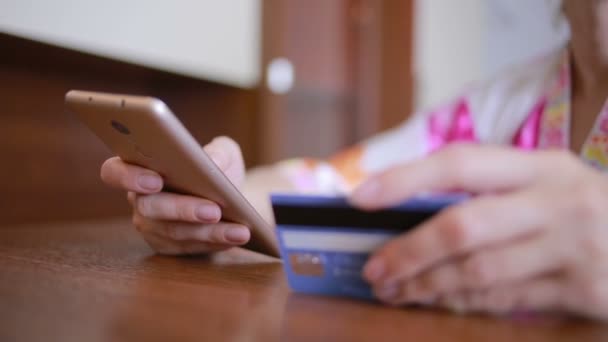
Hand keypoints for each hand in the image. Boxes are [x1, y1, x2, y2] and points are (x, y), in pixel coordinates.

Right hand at [101, 136, 250, 254]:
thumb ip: (219, 152)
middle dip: (184, 209)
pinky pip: (190, 248)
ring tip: (239, 230)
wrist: (231, 198)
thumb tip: (212, 162)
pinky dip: (215, 242)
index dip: (128, 177)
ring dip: (209, 232)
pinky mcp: (168, 247)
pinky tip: (236, 237)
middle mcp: (139, 200)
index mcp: (140, 168)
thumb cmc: (218, 169)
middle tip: (214, 210)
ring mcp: (151, 227)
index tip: (156, 179)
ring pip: (175, 232)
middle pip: (150, 207)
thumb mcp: (224, 153)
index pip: (114, 172)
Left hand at [350, 144, 607, 319]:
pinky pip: (506, 300)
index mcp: (541, 166)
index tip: (360, 197)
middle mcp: (557, 202)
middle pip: (462, 226)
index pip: (459, 163)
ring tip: (394, 290)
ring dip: (427, 285)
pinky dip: (464, 302)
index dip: (405, 179)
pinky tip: (437, 301)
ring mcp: (574, 248)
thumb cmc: (586, 210)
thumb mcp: (548, 184)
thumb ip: (491, 192)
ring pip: (478, 271)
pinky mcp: (585, 290)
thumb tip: (411, 212)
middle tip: (373, 268)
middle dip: (409, 251)